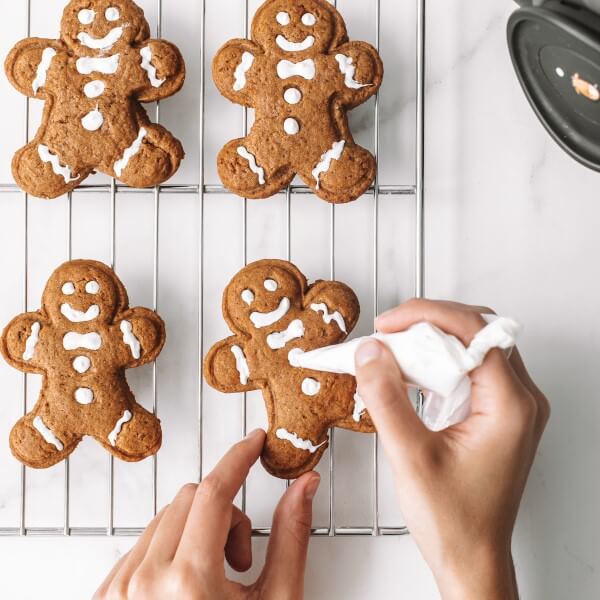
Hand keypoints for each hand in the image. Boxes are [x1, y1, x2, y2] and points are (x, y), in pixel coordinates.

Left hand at [94, 429, 319, 599]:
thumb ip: (291, 537)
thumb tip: (304, 486)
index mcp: (189, 583)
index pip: (214, 491)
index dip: (238, 458)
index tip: (252, 444)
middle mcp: (143, 583)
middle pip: (191, 498)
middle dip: (224, 512)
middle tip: (240, 557)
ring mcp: (118, 592)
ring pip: (165, 517)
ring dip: (196, 531)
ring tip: (213, 580)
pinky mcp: (105, 598)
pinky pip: (142, 543)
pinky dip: (170, 547)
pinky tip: (187, 586)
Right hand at [355, 300, 549, 599]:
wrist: (471, 557)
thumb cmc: (454, 520)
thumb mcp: (410, 456)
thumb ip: (386, 398)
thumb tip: (371, 353)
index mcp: (511, 406)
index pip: (476, 332)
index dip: (428, 316)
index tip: (390, 323)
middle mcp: (520, 401)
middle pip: (478, 332)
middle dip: (429, 323)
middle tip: (389, 332)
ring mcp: (511, 407)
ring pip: (473, 347)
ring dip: (432, 341)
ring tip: (394, 349)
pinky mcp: (497, 414)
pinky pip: (469, 369)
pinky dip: (438, 362)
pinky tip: (410, 371)